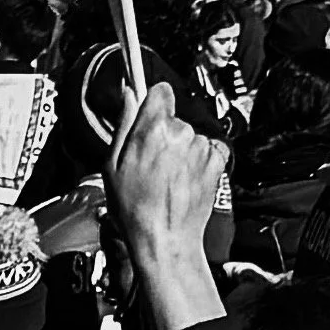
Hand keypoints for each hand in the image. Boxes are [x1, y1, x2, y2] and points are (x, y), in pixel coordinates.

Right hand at [107, 83, 227, 329]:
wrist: (165, 239)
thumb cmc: (135, 209)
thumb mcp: (112, 165)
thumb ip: (124, 123)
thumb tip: (128, 94)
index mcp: (153, 129)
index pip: (160, 91)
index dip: (152, 103)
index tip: (148, 112)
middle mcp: (181, 133)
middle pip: (173, 118)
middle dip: (163, 134)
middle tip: (149, 162)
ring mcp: (201, 147)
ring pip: (190, 135)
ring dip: (181, 150)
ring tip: (166, 177)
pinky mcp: (217, 160)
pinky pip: (207, 149)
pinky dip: (198, 161)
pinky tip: (184, 180)